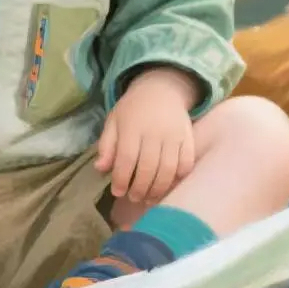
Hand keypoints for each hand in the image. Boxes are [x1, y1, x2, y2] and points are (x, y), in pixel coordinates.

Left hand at [97, 66, 198, 203]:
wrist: (162, 89)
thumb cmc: (134, 109)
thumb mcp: (114, 121)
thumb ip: (107, 145)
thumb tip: (100, 168)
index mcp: (132, 126)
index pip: (127, 158)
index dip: (121, 179)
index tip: (117, 192)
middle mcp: (154, 131)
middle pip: (149, 167)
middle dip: (140, 188)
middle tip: (134, 199)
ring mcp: (174, 135)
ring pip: (168, 169)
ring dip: (158, 189)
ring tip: (149, 199)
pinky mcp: (188, 138)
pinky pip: (186, 163)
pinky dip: (178, 178)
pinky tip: (168, 186)